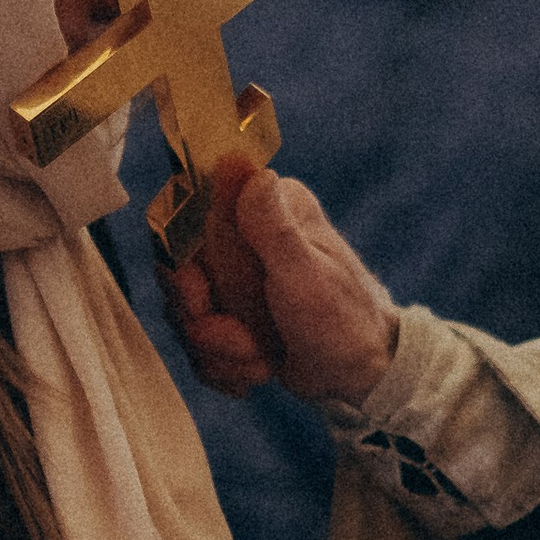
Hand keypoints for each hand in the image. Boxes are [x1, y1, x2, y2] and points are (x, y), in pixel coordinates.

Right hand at [164, 167, 400, 403]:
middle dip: (206, 324)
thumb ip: (270, 226)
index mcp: (267, 207)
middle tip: (245, 346)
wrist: (360, 375)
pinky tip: (254, 373)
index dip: (182, 269)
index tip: (200, 304)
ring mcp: (234, 276)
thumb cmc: (344, 320)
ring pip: (185, 313)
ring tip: (261, 364)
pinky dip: (221, 366)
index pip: (189, 222)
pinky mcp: (230, 311)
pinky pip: (196, 341)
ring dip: (218, 352)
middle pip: (179, 274)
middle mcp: (245, 233)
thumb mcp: (304, 275)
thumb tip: (239, 163)